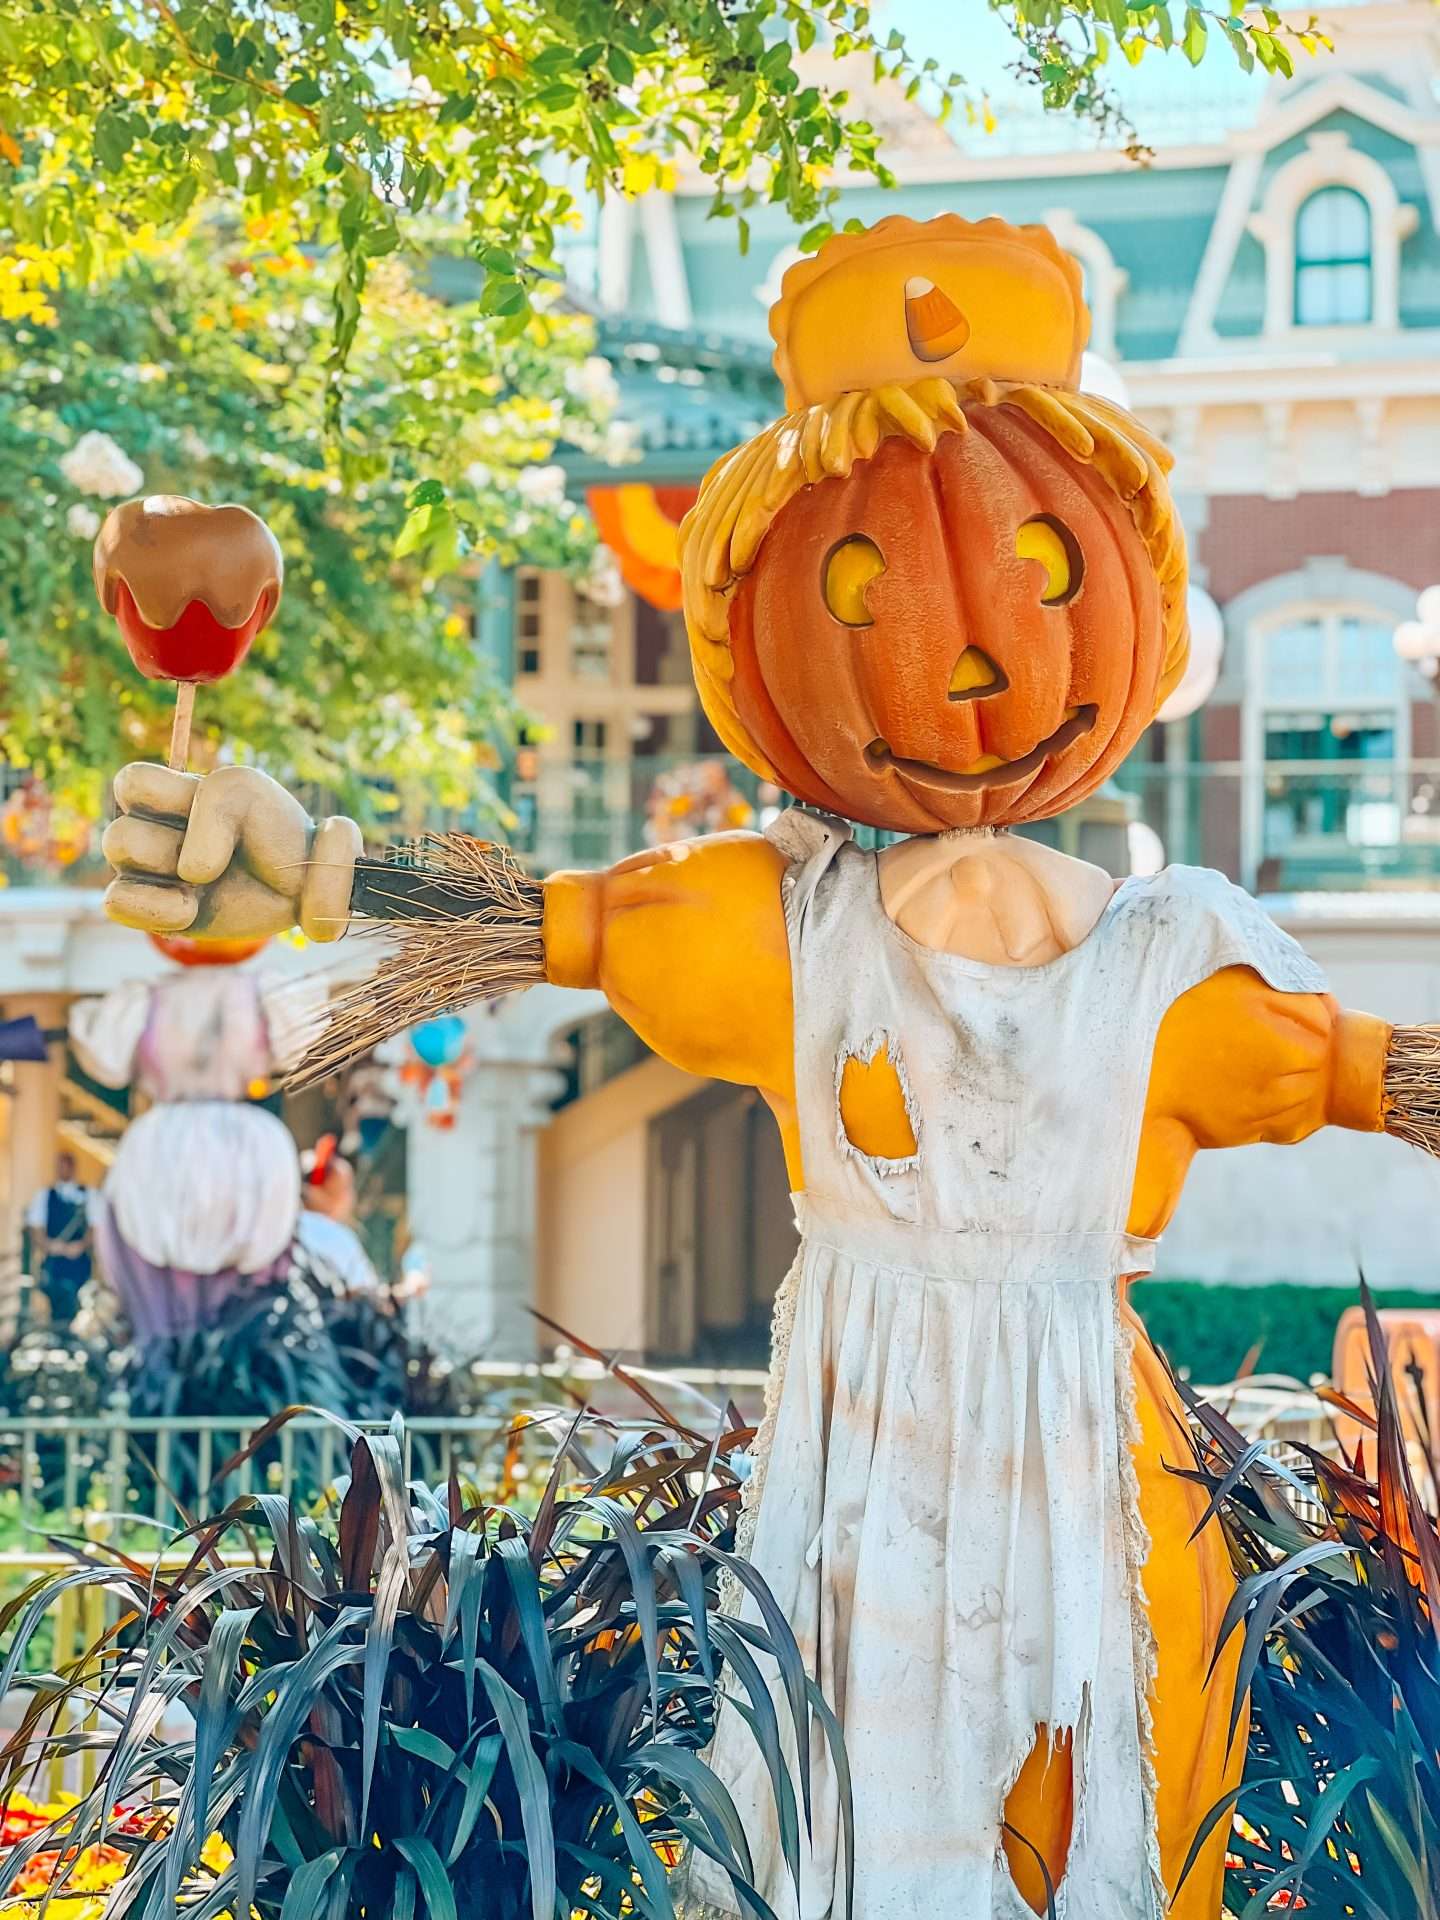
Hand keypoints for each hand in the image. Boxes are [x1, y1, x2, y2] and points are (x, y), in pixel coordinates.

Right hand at [103, 763, 361, 942]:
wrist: (299, 877)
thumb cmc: (269, 826)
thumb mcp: (244, 791)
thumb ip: (210, 806)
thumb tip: (189, 871)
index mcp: (165, 796)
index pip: (130, 784)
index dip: (168, 797)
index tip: (213, 807)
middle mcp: (147, 833)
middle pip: (120, 833)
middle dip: (175, 842)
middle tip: (218, 852)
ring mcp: (146, 874)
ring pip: (121, 859)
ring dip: (172, 870)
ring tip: (209, 879)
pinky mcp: (153, 913)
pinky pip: (116, 904)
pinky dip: (156, 907)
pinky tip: (191, 908)